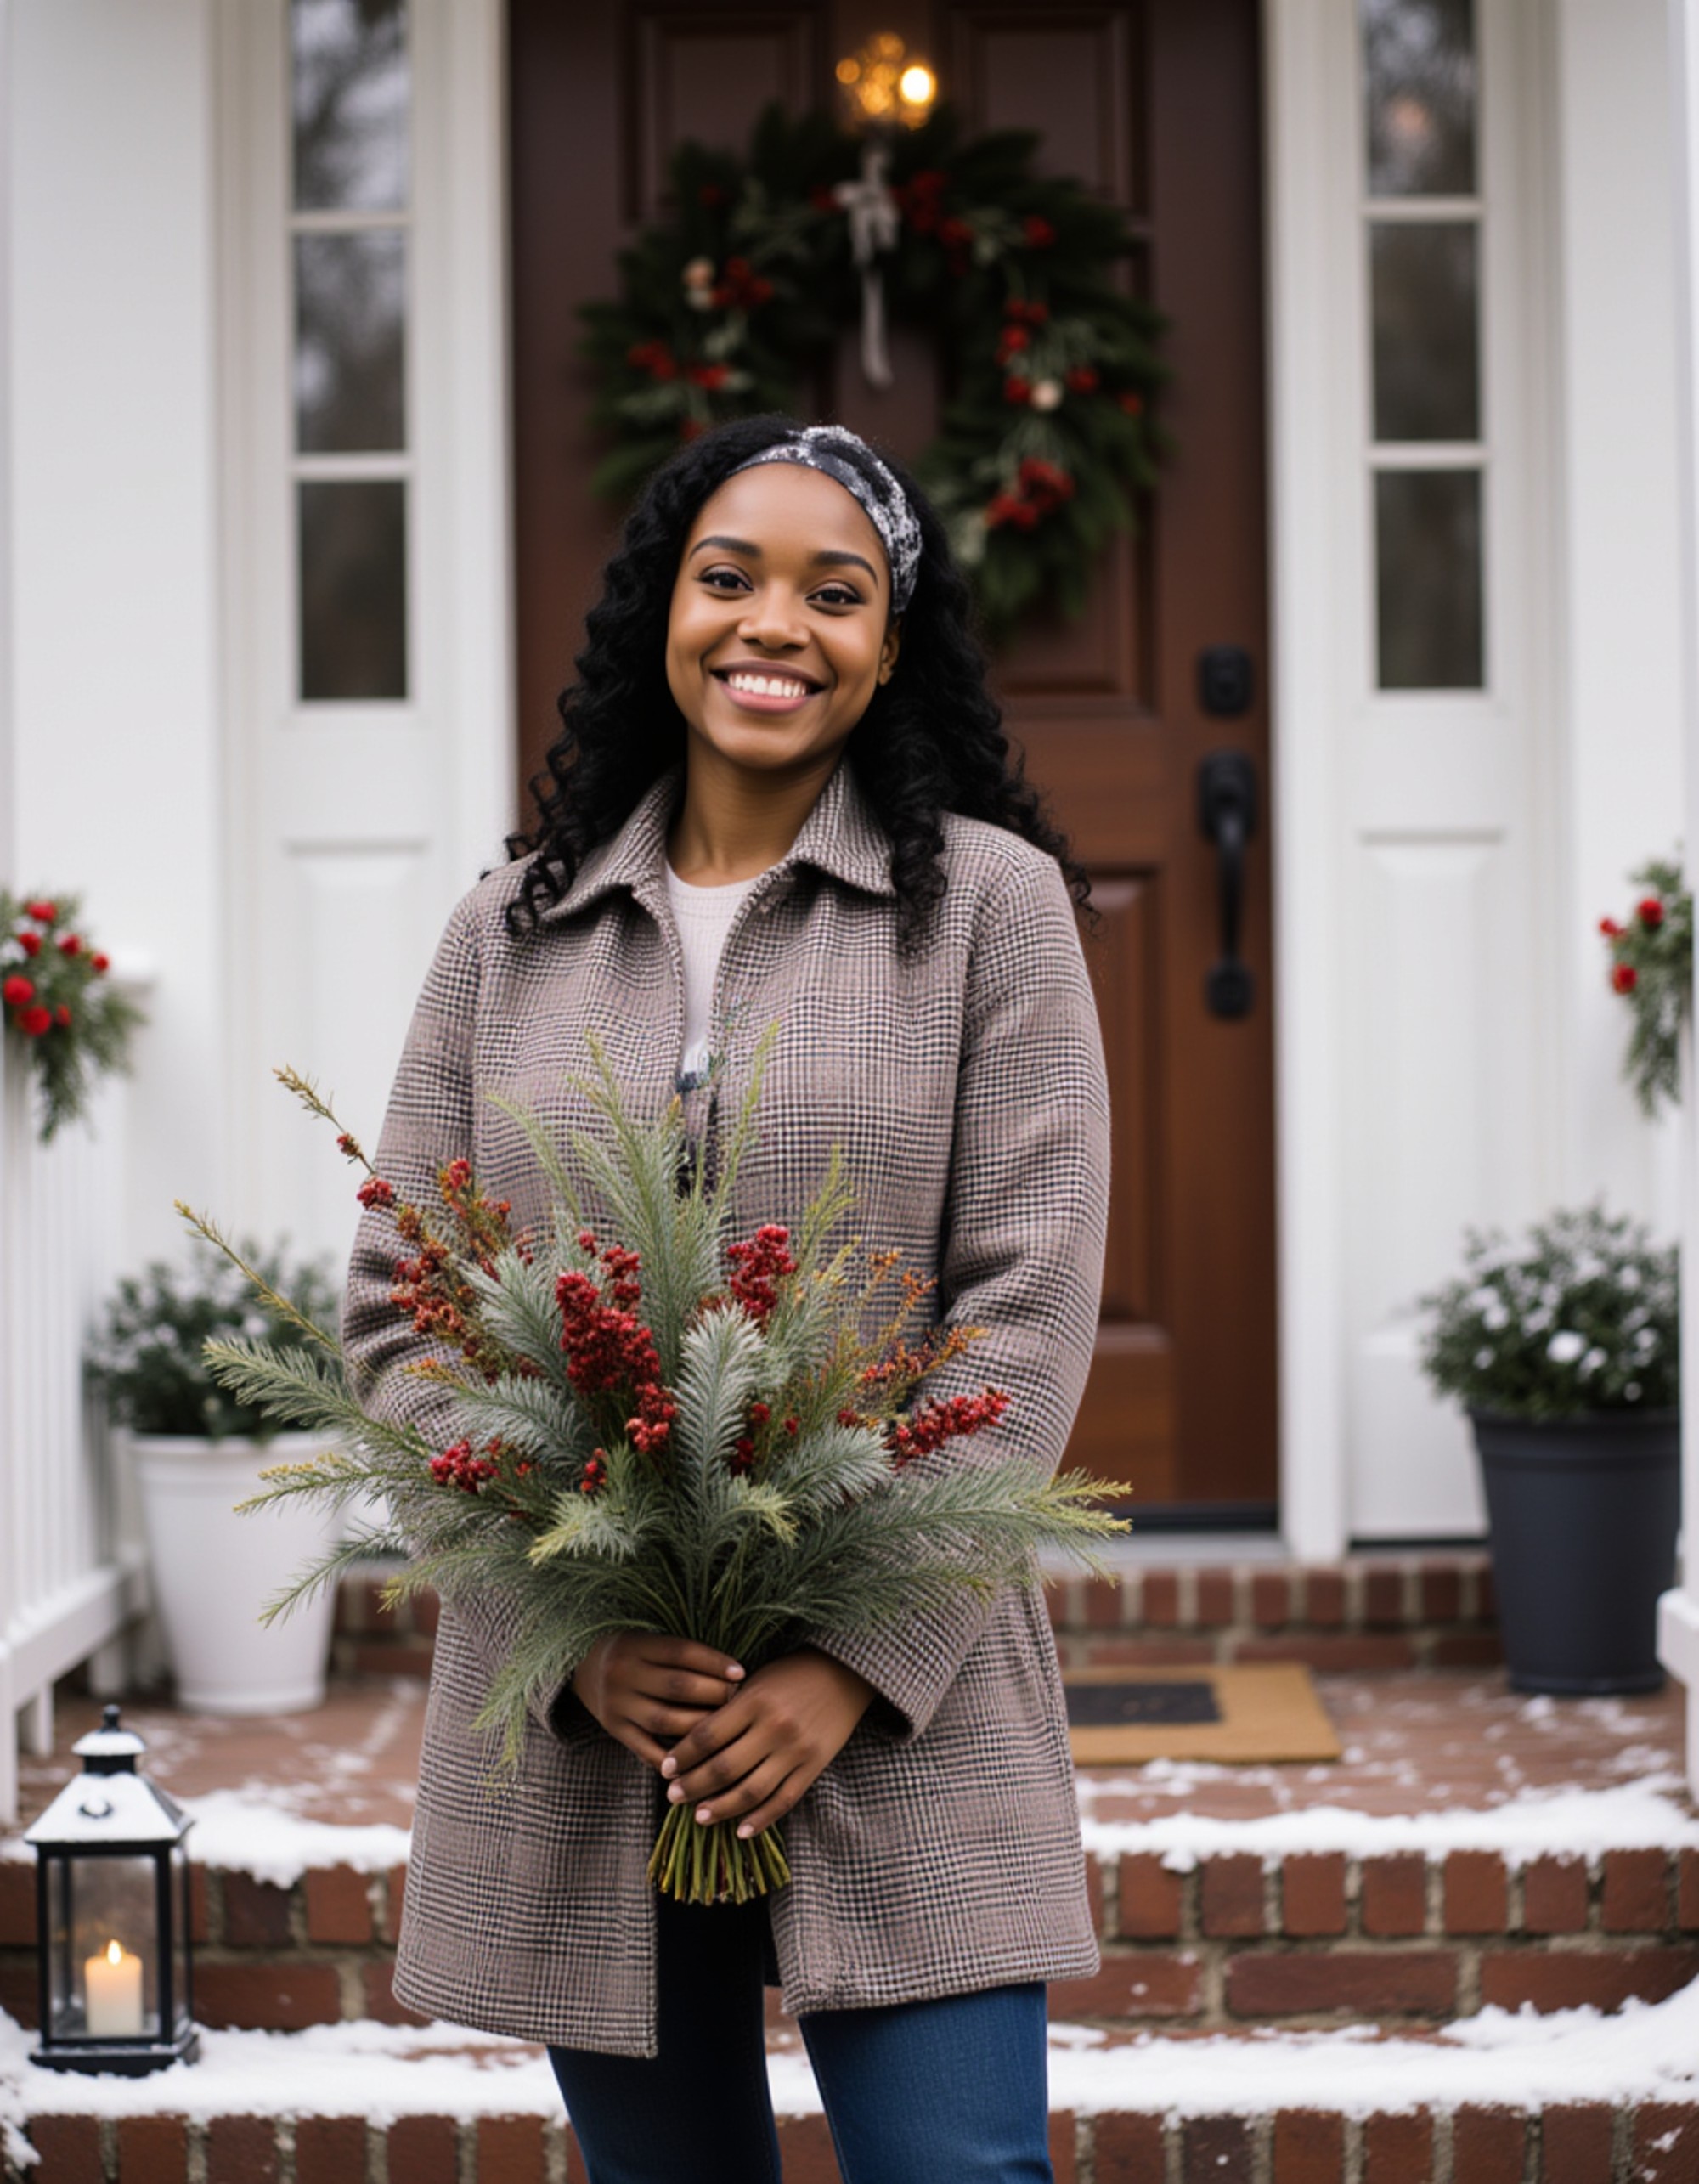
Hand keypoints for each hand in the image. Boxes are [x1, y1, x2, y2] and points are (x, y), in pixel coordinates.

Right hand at [570, 1632, 745, 1771]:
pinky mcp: (614, 1730)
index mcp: (635, 1645)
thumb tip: (733, 1672)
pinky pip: (648, 1750)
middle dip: (714, 1694)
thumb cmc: (632, 1651)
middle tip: (739, 1699)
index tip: (741, 1671)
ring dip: (700, 1726)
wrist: (581, 1665)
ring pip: (665, 1721)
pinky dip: (675, 1757)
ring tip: (726, 1726)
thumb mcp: (648, 1640)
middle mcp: (622, 1674)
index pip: (681, 1652)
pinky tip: (700, 1758)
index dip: (713, 1662)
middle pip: (677, 1687)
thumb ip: (682, 1654)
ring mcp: (616, 1705)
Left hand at [660, 1647, 874, 1839]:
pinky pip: (783, 1800)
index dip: (682, 1755)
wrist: (845, 1673)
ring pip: (751, 1791)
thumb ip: (730, 1709)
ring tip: (698, 1816)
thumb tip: (693, 1745)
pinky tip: (740, 1830)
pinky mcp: (814, 1766)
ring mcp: (796, 1750)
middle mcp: (774, 1727)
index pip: (708, 1735)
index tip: (664, 1768)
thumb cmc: (792, 1674)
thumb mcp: (757, 1681)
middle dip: (693, 1786)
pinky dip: (760, 1819)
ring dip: (720, 1808)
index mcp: (754, 1700)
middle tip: (672, 1796)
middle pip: (724, 1767)